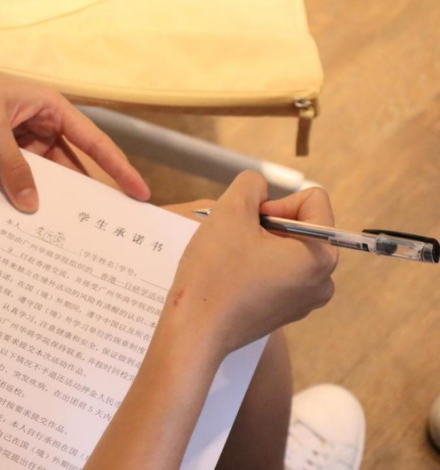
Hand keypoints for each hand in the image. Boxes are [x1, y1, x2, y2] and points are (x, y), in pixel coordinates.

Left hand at [0, 57, 149, 211]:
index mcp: (48, 106)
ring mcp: (17, 141)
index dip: (117, 167)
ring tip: (64, 231)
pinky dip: (21, 195)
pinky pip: (17, 178)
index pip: (92, 140)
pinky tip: (27, 220)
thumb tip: (32, 207)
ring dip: (47, 196)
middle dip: (81, 190)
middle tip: (102, 225)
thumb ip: (14, 168)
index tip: (140, 192)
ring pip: (42, 174)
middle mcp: (38, 123)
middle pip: (69, 162)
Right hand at [161, 172, 337, 354]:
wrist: (193, 332)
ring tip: (231, 259)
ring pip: (286, 249)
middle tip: (234, 240)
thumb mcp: (230, 211)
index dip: (274, 202)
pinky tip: (231, 278)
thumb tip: (259, 190)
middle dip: (267, 225)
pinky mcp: (285, 312)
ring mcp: (305, 301)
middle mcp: (323, 280)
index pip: (312, 200)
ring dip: (259, 245)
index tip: (247, 222)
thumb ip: (251, 184)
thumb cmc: (214, 273)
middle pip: (300, 225)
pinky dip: (256, 267)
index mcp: (322, 254)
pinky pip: (277, 273)